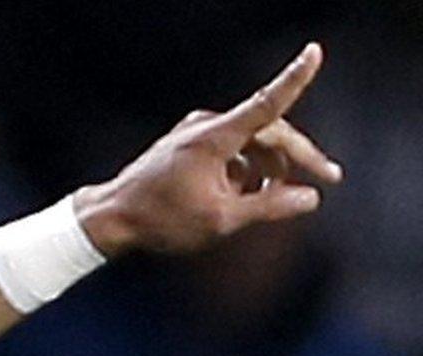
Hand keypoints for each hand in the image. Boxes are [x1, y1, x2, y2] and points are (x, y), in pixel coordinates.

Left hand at [74, 42, 342, 256]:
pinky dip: (246, 172)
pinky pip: (232, 152)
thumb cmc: (160, 220)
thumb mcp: (221, 220)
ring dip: (270, 170)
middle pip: (269, 131)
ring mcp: (195, 134)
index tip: (314, 51)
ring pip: (252, 144)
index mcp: (213, 138)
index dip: (294, 79)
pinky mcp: (189, 145)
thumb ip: (269, 207)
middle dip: (299, 157)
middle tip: (329, 178)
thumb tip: (310, 198)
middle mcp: (206, 128)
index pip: (265, 104)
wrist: (110, 218)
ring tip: (277, 199)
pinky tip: (244, 198)